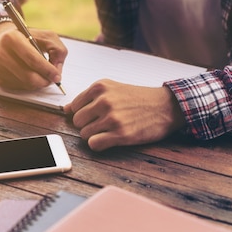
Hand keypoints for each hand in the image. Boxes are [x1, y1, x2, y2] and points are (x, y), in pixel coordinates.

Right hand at [0, 22, 66, 89]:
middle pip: (28, 76)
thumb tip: (57, 70)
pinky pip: (19, 88)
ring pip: (25, 84)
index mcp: (12, 38)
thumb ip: (58, 49)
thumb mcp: (46, 36)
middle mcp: (1, 52)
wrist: (2, 41)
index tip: (57, 76)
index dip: (47, 70)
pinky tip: (30, 75)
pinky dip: (29, 85)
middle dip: (44, 81)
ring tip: (42, 75)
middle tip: (52, 79)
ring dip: (38, 83)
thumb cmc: (27, 38)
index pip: (32, 59)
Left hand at [63, 81, 185, 150]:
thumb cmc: (139, 98)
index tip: (94, 116)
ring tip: (109, 131)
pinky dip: (99, 145)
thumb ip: (88, 98)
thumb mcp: (113, 89)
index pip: (74, 106)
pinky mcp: (120, 134)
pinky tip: (110, 139)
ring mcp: (112, 118)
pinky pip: (94, 144)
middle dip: (87, 126)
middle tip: (103, 125)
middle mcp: (104, 100)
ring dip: (94, 136)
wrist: (166, 106)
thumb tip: (65, 109)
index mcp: (100, 87)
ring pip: (84, 134)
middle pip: (77, 121)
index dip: (83, 114)